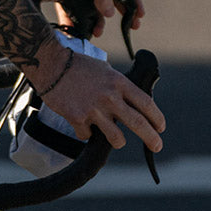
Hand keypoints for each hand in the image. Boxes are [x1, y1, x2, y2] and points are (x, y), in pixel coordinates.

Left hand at [14, 0, 144, 37]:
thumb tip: (110, 12)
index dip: (133, 0)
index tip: (139, 15)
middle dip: (116, 14)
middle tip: (129, 29)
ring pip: (92, 6)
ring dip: (96, 20)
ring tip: (97, 33)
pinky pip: (75, 9)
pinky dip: (78, 19)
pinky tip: (80, 30)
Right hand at [28, 42, 165, 152]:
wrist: (49, 64)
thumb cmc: (77, 65)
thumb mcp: (103, 69)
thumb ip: (118, 86)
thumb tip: (131, 102)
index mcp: (118, 82)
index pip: (146, 103)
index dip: (157, 118)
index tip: (160, 127)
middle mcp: (109, 97)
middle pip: (138, 124)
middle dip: (152, 139)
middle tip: (157, 146)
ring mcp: (94, 109)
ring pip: (117, 138)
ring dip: (117, 140)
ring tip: (115, 138)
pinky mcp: (78, 118)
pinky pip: (88, 135)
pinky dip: (86, 131)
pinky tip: (81, 121)